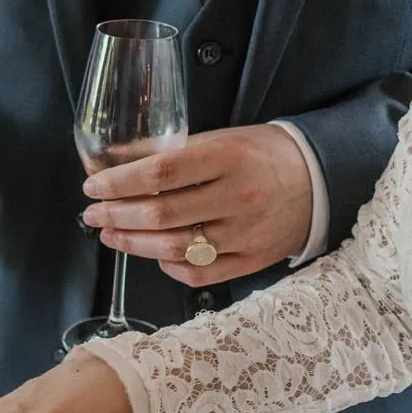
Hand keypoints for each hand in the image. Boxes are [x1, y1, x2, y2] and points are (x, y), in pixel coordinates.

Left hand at [82, 125, 314, 286]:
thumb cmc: (261, 155)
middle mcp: (239, 198)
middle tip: (92, 213)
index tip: (93, 186)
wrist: (318, 180)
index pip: (161, 173)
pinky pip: (198, 274)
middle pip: (162, 215)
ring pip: (175, 249)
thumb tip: (116, 163)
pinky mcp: (252, 261)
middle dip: (116, 215)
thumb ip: (173, 152)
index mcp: (230, 158)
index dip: (120, 182)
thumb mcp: (221, 139)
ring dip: (133, 244)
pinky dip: (167, 266)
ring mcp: (246, 235)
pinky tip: (152, 254)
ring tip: (110, 234)